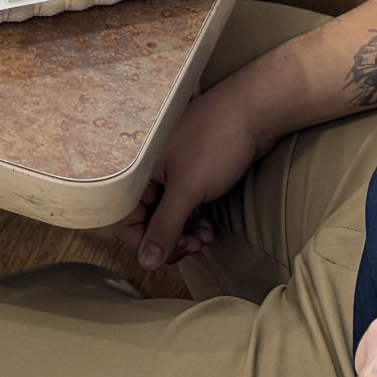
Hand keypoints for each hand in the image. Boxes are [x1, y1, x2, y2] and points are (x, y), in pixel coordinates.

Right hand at [111, 73, 267, 270]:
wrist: (252, 114)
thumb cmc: (215, 142)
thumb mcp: (188, 188)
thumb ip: (165, 226)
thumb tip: (145, 262)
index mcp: (138, 170)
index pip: (125, 220)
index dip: (146, 241)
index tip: (171, 250)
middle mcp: (149, 173)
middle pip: (146, 222)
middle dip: (170, 240)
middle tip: (194, 245)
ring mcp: (169, 175)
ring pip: (166, 218)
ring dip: (184, 235)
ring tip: (205, 238)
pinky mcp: (189, 177)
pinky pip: (181, 210)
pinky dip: (192, 224)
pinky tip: (208, 229)